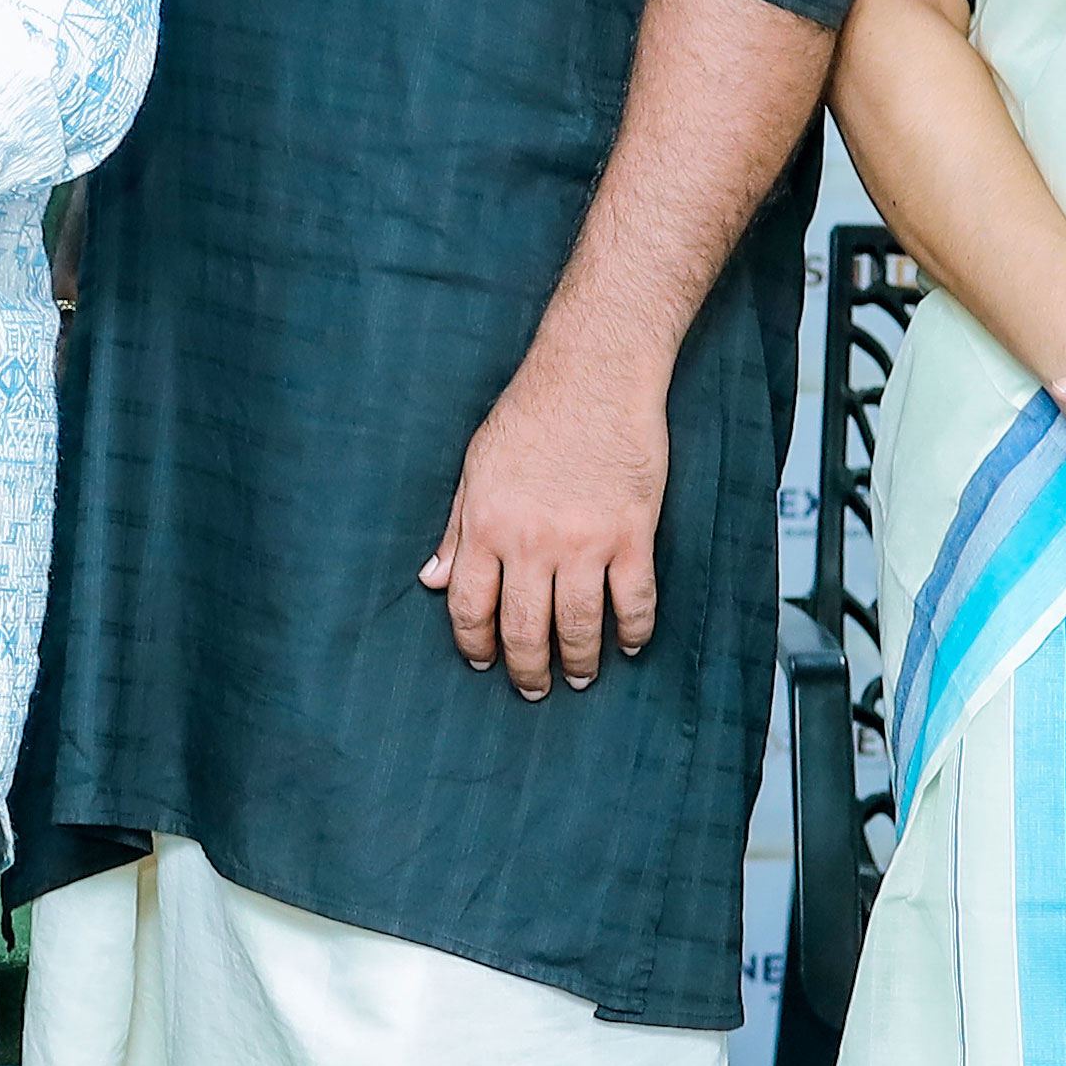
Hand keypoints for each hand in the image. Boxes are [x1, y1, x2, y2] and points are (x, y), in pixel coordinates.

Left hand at [426, 351, 664, 695]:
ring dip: (579, 661)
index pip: (469, 605)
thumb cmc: (530, 415)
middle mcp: (530, 541)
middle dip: (526, 668)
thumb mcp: (476, 468)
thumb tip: (431, 580)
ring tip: (580, 678)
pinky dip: (634, 631)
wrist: (592, 376)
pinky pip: (633, 600)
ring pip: (579, 625)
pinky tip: (631, 645)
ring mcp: (584, 541)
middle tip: (534, 689)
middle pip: (523, 627)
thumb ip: (456, 530)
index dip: (473, 643)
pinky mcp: (632, 533)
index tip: (481, 662)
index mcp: (485, 526)